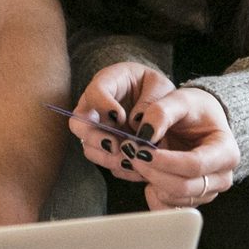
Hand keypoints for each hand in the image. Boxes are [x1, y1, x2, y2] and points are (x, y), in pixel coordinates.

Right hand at [68, 62, 172, 183]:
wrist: (170, 113)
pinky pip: (103, 160)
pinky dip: (117, 166)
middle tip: (115, 146)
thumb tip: (141, 128)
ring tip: (129, 160)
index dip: (103, 105)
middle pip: (79, 122)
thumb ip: (158, 108)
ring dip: (106, 156)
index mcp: (112, 80)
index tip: (121, 117)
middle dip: (94, 137)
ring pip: (88, 146)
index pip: (95, 91)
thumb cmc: (165, 96)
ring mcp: (99, 127)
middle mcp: (97, 105)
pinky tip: (135, 167)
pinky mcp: (105, 146)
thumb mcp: (169, 93)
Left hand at [129, 85, 238, 209]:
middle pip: (184, 187)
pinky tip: (145, 178)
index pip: (195, 165)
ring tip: (136, 160)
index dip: (165, 161)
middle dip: (152, 172)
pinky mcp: (192, 200)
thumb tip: (145, 135)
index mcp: (226, 152)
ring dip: (150, 181)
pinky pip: (169, 209)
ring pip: (174, 199)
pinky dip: (152, 196)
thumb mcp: (181, 99)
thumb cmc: (196, 110)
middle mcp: (222, 177)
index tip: (141, 151)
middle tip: (130, 153)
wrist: (202, 121)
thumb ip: (162, 112)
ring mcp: (208, 192)